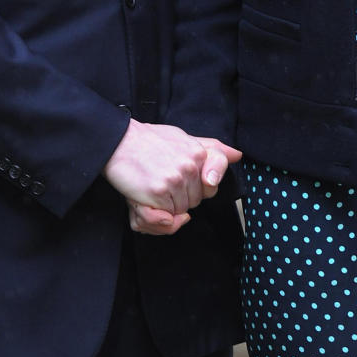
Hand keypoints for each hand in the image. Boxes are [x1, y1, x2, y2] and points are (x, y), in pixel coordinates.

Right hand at [104, 119, 240, 235]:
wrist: (118, 141)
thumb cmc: (148, 141)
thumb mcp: (183, 138)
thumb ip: (211, 149)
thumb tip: (237, 155)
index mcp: (198, 153)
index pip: (213, 184)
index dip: (202, 187)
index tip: (191, 182)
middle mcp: (190, 166)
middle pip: (195, 202)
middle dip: (179, 197)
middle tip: (160, 180)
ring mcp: (175, 180)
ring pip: (180, 212)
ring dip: (165, 207)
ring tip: (151, 187)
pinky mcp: (159, 192)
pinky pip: (166, 218)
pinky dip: (154, 215)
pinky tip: (145, 199)